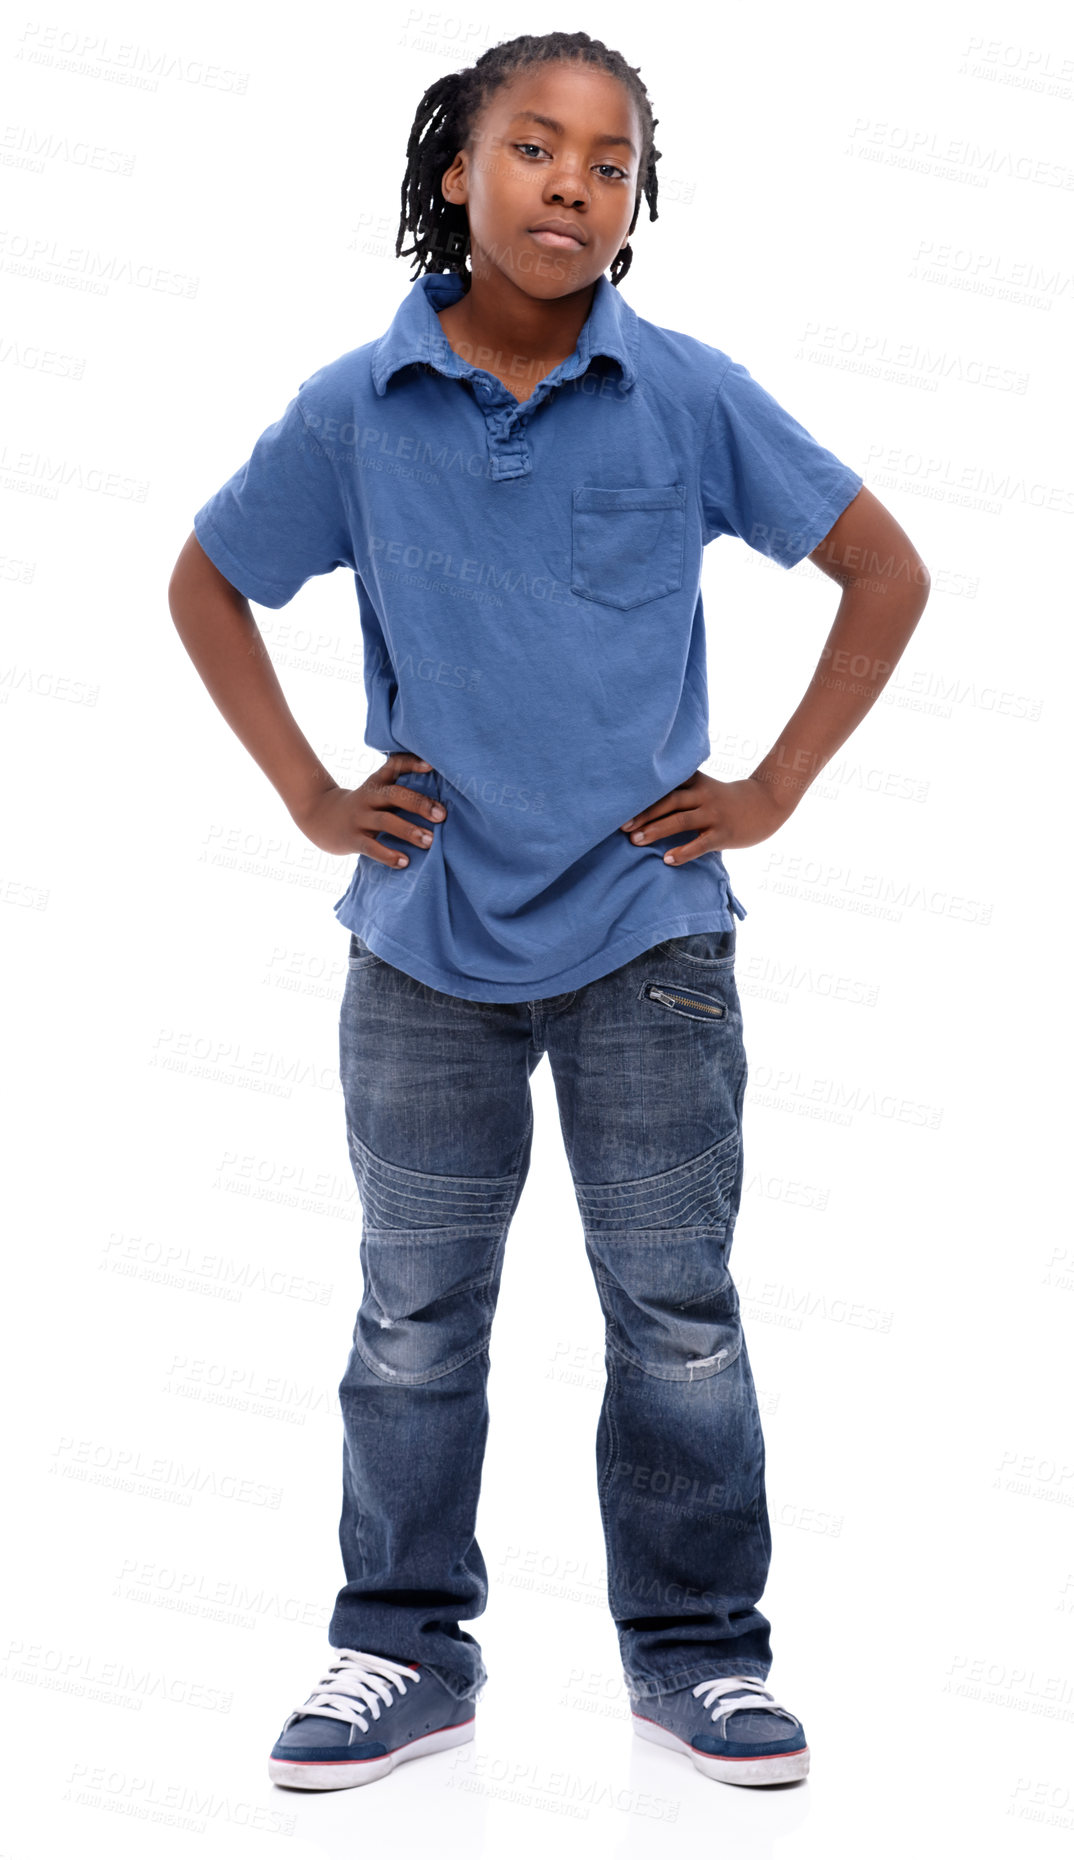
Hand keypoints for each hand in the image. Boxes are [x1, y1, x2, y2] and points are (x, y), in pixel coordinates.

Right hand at [294, 751, 445, 866]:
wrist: (319, 817)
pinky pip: (371, 847)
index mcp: (376, 782)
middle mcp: (368, 797)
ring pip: (385, 822)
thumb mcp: (375, 789)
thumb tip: (439, 793)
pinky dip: (388, 855)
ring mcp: (359, 818)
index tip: (431, 766)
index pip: (394, 766)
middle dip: (419, 804)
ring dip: (408, 831)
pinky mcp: (352, 839)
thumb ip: (400, 787)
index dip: (411, 764)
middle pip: (394, 795)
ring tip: (429, 841)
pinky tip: (404, 862)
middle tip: (441, 815)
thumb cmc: (362, 805)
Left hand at [619, 770, 788, 864]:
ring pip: (680, 821)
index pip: (665, 786)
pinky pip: (700, 844)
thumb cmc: (726, 799)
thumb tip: (642, 805)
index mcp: (695, 782)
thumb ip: (679, 791)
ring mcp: (714, 814)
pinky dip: (683, 852)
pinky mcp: (723, 833)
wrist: (766, 803)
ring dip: (656, 830)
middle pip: (668, 802)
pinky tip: (667, 860)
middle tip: (622, 826)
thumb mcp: (704, 787)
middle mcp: (703, 795)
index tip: (619, 801)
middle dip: (643, 814)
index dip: (642, 794)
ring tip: (635, 841)